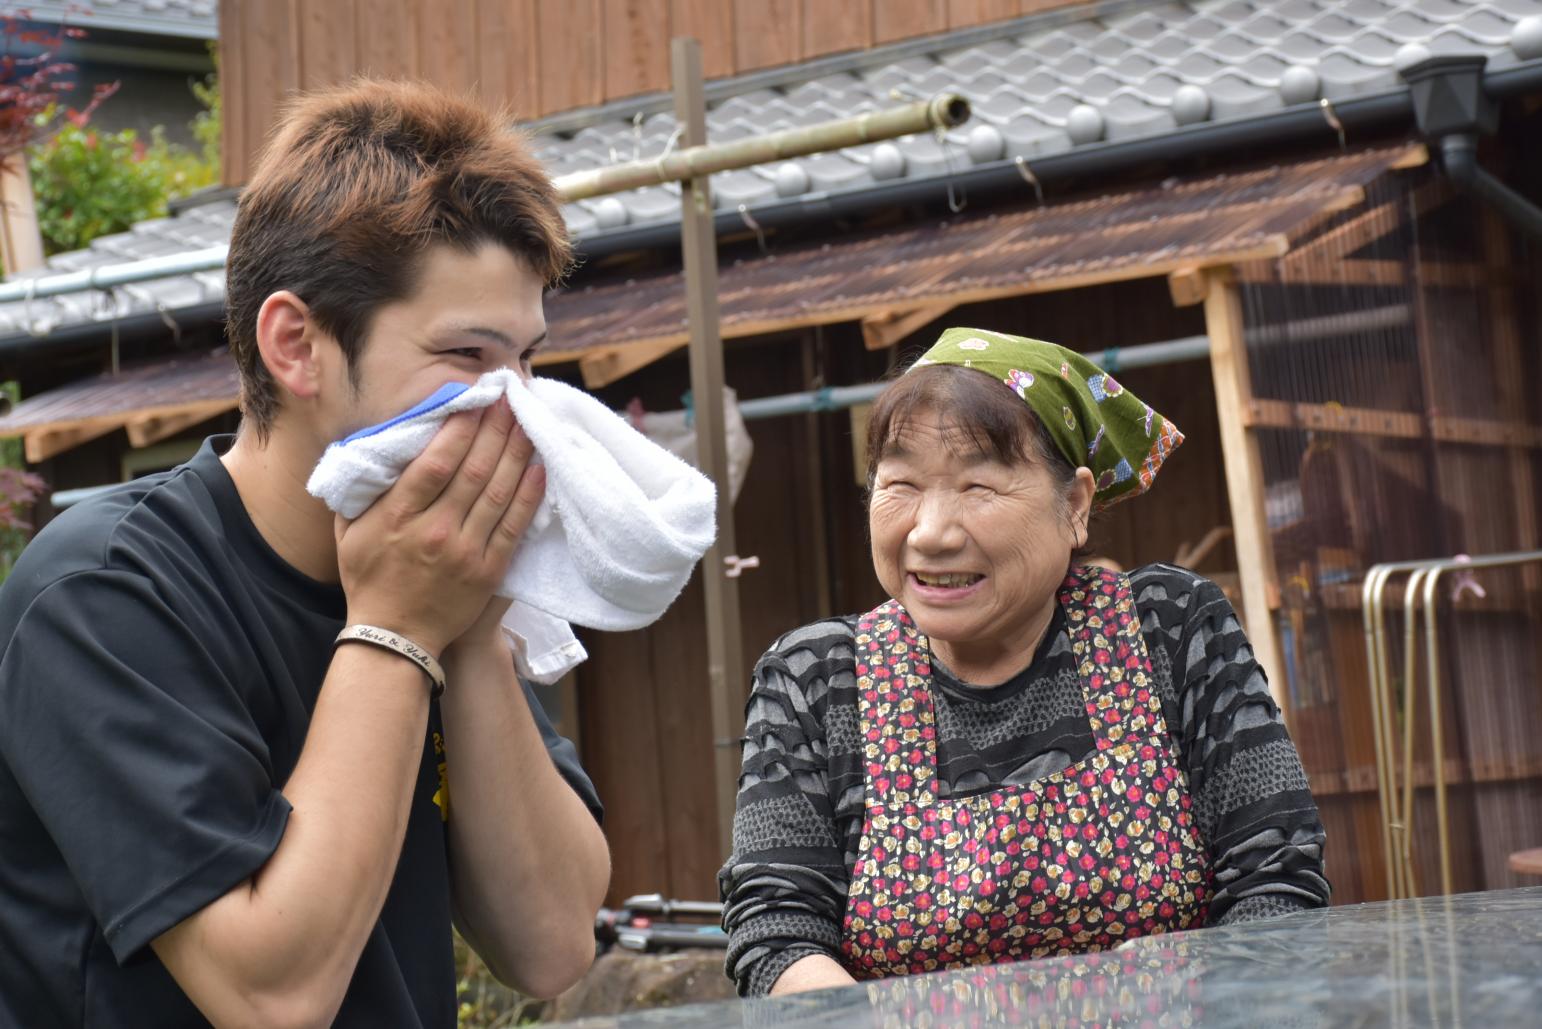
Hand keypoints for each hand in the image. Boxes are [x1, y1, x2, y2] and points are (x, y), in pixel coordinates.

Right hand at [336, 401, 543, 655]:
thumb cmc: (369, 579)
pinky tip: (541, 469)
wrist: (396, 639)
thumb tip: (372, 445)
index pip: (435, 463)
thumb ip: (363, 489)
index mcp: (398, 517)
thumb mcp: (350, 532)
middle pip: (473, 471)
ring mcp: (465, 552)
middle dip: (495, 429)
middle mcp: (434, 531)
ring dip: (516, 453)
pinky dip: (530, 496)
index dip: (460, 428)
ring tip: (530, 421)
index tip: (474, 400)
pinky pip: (514, 527)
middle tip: (511, 397)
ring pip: (498, 493)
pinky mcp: (489, 571)